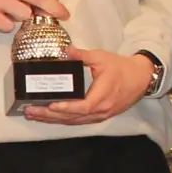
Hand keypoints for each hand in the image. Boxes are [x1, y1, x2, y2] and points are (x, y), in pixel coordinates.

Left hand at [25, 47, 154, 124]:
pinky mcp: (99, 116)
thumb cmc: (121, 67)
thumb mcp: (102, 57)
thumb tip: (66, 50)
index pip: (82, 107)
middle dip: (50, 116)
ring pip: (74, 122)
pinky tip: (50, 117)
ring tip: (34, 115)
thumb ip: (83, 55)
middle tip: (30, 111)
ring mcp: (100, 115)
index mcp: (102, 96)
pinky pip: (79, 121)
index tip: (50, 106)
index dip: (65, 108)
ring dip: (53, 120)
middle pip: (73, 118)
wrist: (141, 78)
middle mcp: (101, 110)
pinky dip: (64, 120)